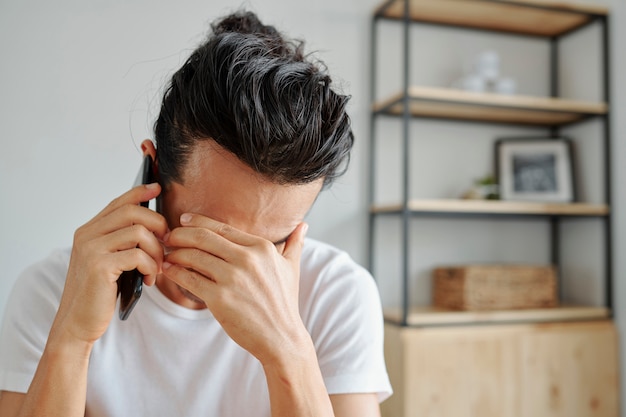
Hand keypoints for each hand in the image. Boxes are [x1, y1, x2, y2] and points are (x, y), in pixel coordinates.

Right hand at [53, 183, 168, 344]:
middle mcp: (87, 235)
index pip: (119, 202)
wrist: (78, 324)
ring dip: (157, 251)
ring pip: (140, 232)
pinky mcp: (99, 266)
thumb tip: (153, 224)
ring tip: (157, 269)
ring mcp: (91, 249)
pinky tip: (150, 280)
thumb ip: (123, 241)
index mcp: (89, 231)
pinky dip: (151, 267)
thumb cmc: (99, 294)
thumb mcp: (111, 261)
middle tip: (167, 245)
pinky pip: (139, 255)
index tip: (158, 188)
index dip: (140, 192)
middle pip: (133, 212)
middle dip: (158, 225)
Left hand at [162, 213, 309, 365]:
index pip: (222, 228)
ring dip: (175, 253)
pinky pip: (189, 278)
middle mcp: (247, 258)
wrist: (282, 337)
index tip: (185, 220)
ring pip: (193, 256)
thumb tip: (304, 225)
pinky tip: (169, 271)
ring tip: (167, 255)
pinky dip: (175, 272)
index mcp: (262, 248)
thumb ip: (295, 244)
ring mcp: (232, 278)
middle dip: (180, 234)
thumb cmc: (284, 303)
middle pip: (203, 237)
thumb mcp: (291, 268)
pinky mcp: (219, 298)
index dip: (199, 222)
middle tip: (168, 236)